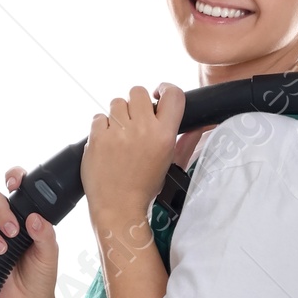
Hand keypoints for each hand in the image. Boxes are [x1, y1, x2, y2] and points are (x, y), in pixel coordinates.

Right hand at [0, 168, 58, 297]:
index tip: (14, 183)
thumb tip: (35, 218)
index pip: (15, 188)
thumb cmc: (40, 276)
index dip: (12, 178)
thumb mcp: (49, 254)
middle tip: (13, 231)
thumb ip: (46, 234)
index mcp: (22, 215)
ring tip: (2, 250)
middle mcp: (2, 221)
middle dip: (0, 211)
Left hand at [82, 83, 185, 229]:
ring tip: (119, 136)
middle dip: (135, 104)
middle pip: (138, 91)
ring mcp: (118, 132)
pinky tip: (107, 144)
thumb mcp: (170, 164)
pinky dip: (101, 128)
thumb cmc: (144, 188)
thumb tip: (200, 125)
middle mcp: (142, 130)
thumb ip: (186, 142)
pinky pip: (98, 117)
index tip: (158, 95)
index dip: (165, 89)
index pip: (173, 95)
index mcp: (164, 135)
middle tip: (134, 123)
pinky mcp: (97, 137)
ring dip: (117, 115)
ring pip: (116, 102)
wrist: (118, 208)